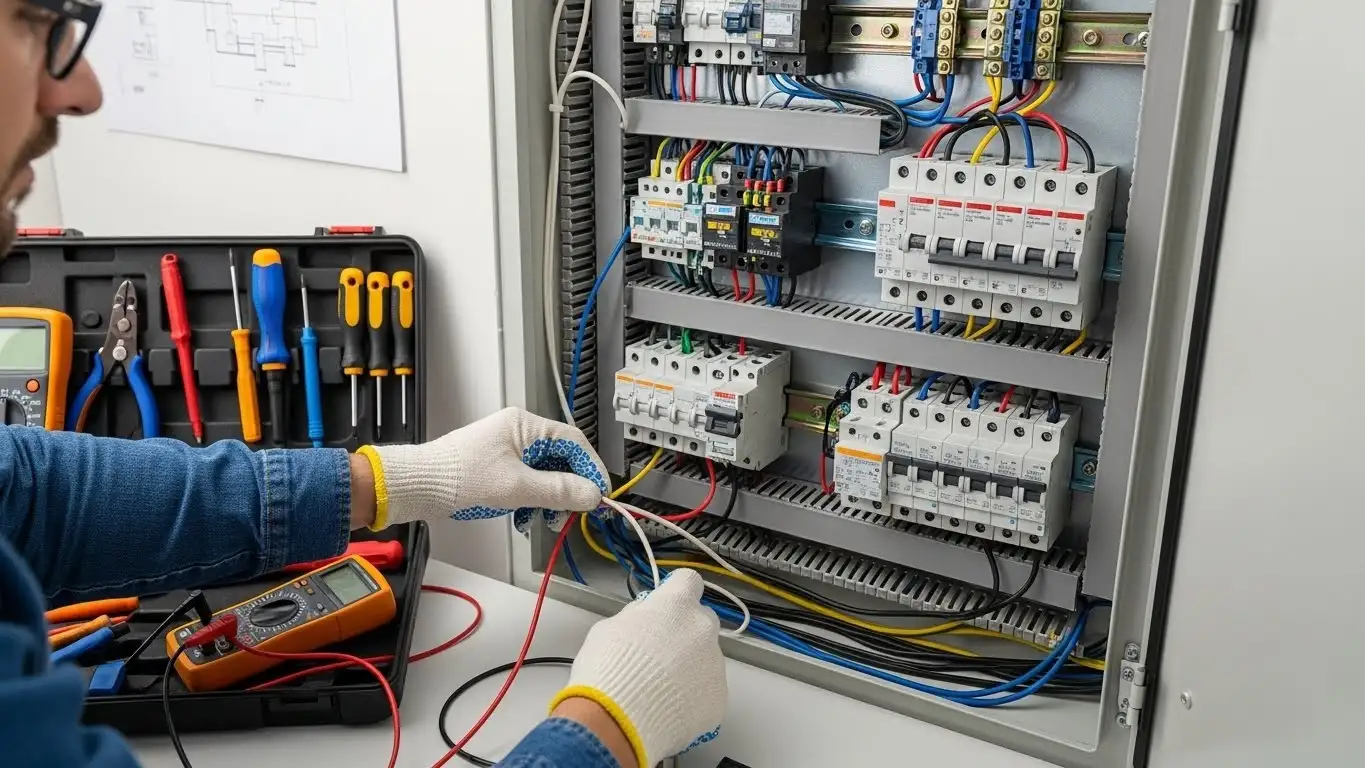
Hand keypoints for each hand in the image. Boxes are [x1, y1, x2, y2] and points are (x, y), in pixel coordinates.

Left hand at [359, 407, 607, 530]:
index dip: (591, 469)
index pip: (574, 443)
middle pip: (560, 459)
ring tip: (542, 520)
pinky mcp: (496, 467)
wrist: (417, 486)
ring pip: (544, 474)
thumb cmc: (459, 478)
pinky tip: (523, 518)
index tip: (600, 494)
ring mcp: (506, 449)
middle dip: (568, 489)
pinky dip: (531, 500)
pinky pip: (527, 482)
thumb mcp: (517, 488)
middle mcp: (518, 432)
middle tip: (570, 513)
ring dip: (549, 499)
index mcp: (525, 426)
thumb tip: (592, 494)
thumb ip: (559, 490)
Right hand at [549, 570, 726, 767]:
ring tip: (659, 689)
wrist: (616, 723)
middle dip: (685, 631)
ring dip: (689, 667)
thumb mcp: (608, 629)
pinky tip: (668, 708)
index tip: (667, 604)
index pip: (688, 581)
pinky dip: (692, 698)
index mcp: (676, 605)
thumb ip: (636, 617)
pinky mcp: (719, 698)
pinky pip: (707, 691)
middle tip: (660, 653)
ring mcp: (715, 665)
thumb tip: (644, 618)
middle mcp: (702, 630)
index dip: (676, 592)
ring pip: (706, 658)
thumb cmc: (607, 672)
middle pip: (702, 620)